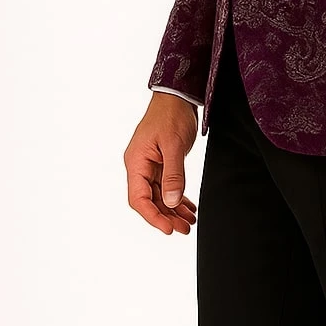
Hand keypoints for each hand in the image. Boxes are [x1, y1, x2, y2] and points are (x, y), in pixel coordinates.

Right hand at [124, 93, 199, 234]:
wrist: (177, 96)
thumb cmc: (171, 115)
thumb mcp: (174, 145)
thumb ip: (173, 174)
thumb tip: (171, 201)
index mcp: (136, 162)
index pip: (139, 198)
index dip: (153, 216)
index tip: (168, 228)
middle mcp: (139, 166)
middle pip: (149, 200)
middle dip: (166, 216)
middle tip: (184, 228)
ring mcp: (150, 165)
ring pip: (159, 195)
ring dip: (173, 209)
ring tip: (189, 222)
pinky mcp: (161, 163)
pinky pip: (166, 186)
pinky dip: (177, 198)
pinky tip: (188, 207)